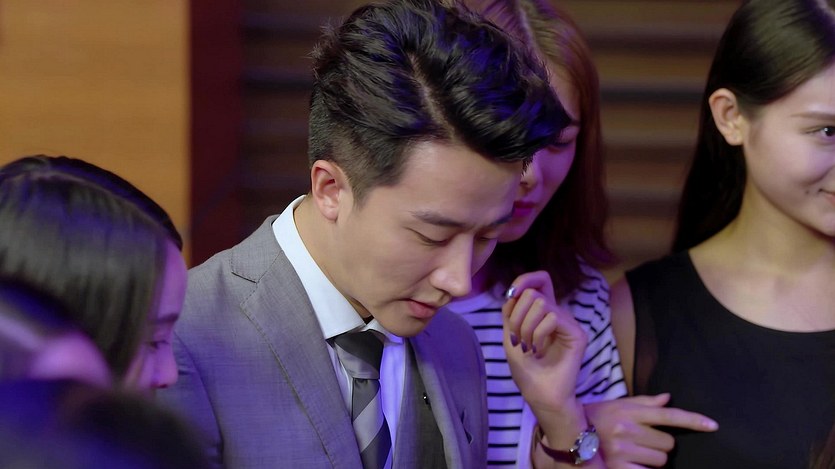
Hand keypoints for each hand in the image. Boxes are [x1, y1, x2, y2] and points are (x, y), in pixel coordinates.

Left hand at [502, 271, 586, 417]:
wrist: (540, 395)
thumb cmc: (526, 370)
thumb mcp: (511, 335)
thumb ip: (511, 312)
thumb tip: (514, 292)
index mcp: (543, 313)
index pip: (541, 281)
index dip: (525, 279)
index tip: (511, 294)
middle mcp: (558, 315)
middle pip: (534, 292)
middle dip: (517, 315)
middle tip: (518, 339)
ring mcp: (569, 323)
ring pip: (541, 303)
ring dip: (526, 327)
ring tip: (528, 347)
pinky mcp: (577, 334)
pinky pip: (552, 318)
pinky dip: (538, 334)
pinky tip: (538, 350)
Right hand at [585, 394, 718, 467]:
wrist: (566, 437)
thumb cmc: (593, 420)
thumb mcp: (614, 406)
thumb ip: (642, 403)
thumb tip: (667, 398)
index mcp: (627, 412)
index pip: (668, 415)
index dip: (693, 421)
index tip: (713, 426)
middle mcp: (626, 429)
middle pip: (668, 443)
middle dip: (660, 445)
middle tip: (643, 443)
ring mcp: (623, 450)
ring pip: (661, 460)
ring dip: (653, 460)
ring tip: (634, 454)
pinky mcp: (619, 468)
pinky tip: (632, 464)